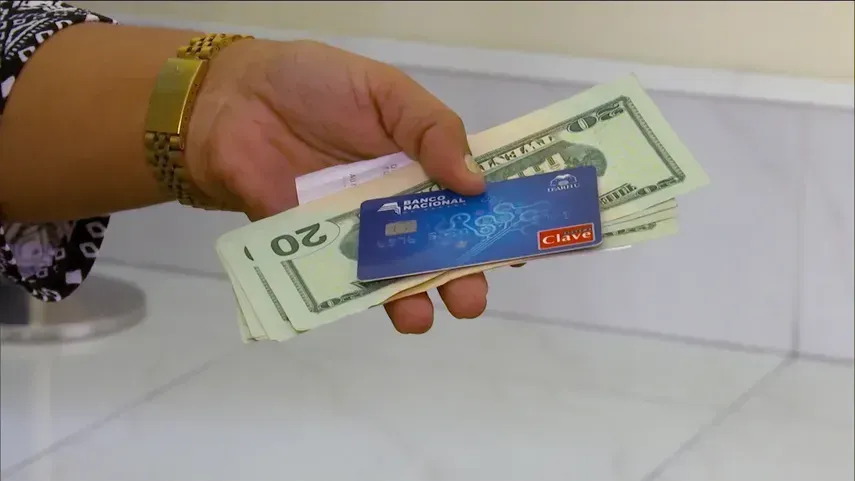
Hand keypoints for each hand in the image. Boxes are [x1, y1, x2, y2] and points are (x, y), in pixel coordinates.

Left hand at [184, 38, 487, 333]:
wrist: (233, 101)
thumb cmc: (315, 85)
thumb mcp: (385, 91)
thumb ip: (431, 129)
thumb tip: (476, 181)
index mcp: (422, 162)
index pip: (470, 198)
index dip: (495, 223)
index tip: (515, 247)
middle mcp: (397, 204)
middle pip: (439, 247)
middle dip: (460, 276)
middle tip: (471, 297)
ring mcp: (357, 231)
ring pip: (394, 272)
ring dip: (412, 297)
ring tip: (421, 314)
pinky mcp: (315, 249)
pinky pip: (342, 280)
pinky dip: (358, 298)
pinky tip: (369, 306)